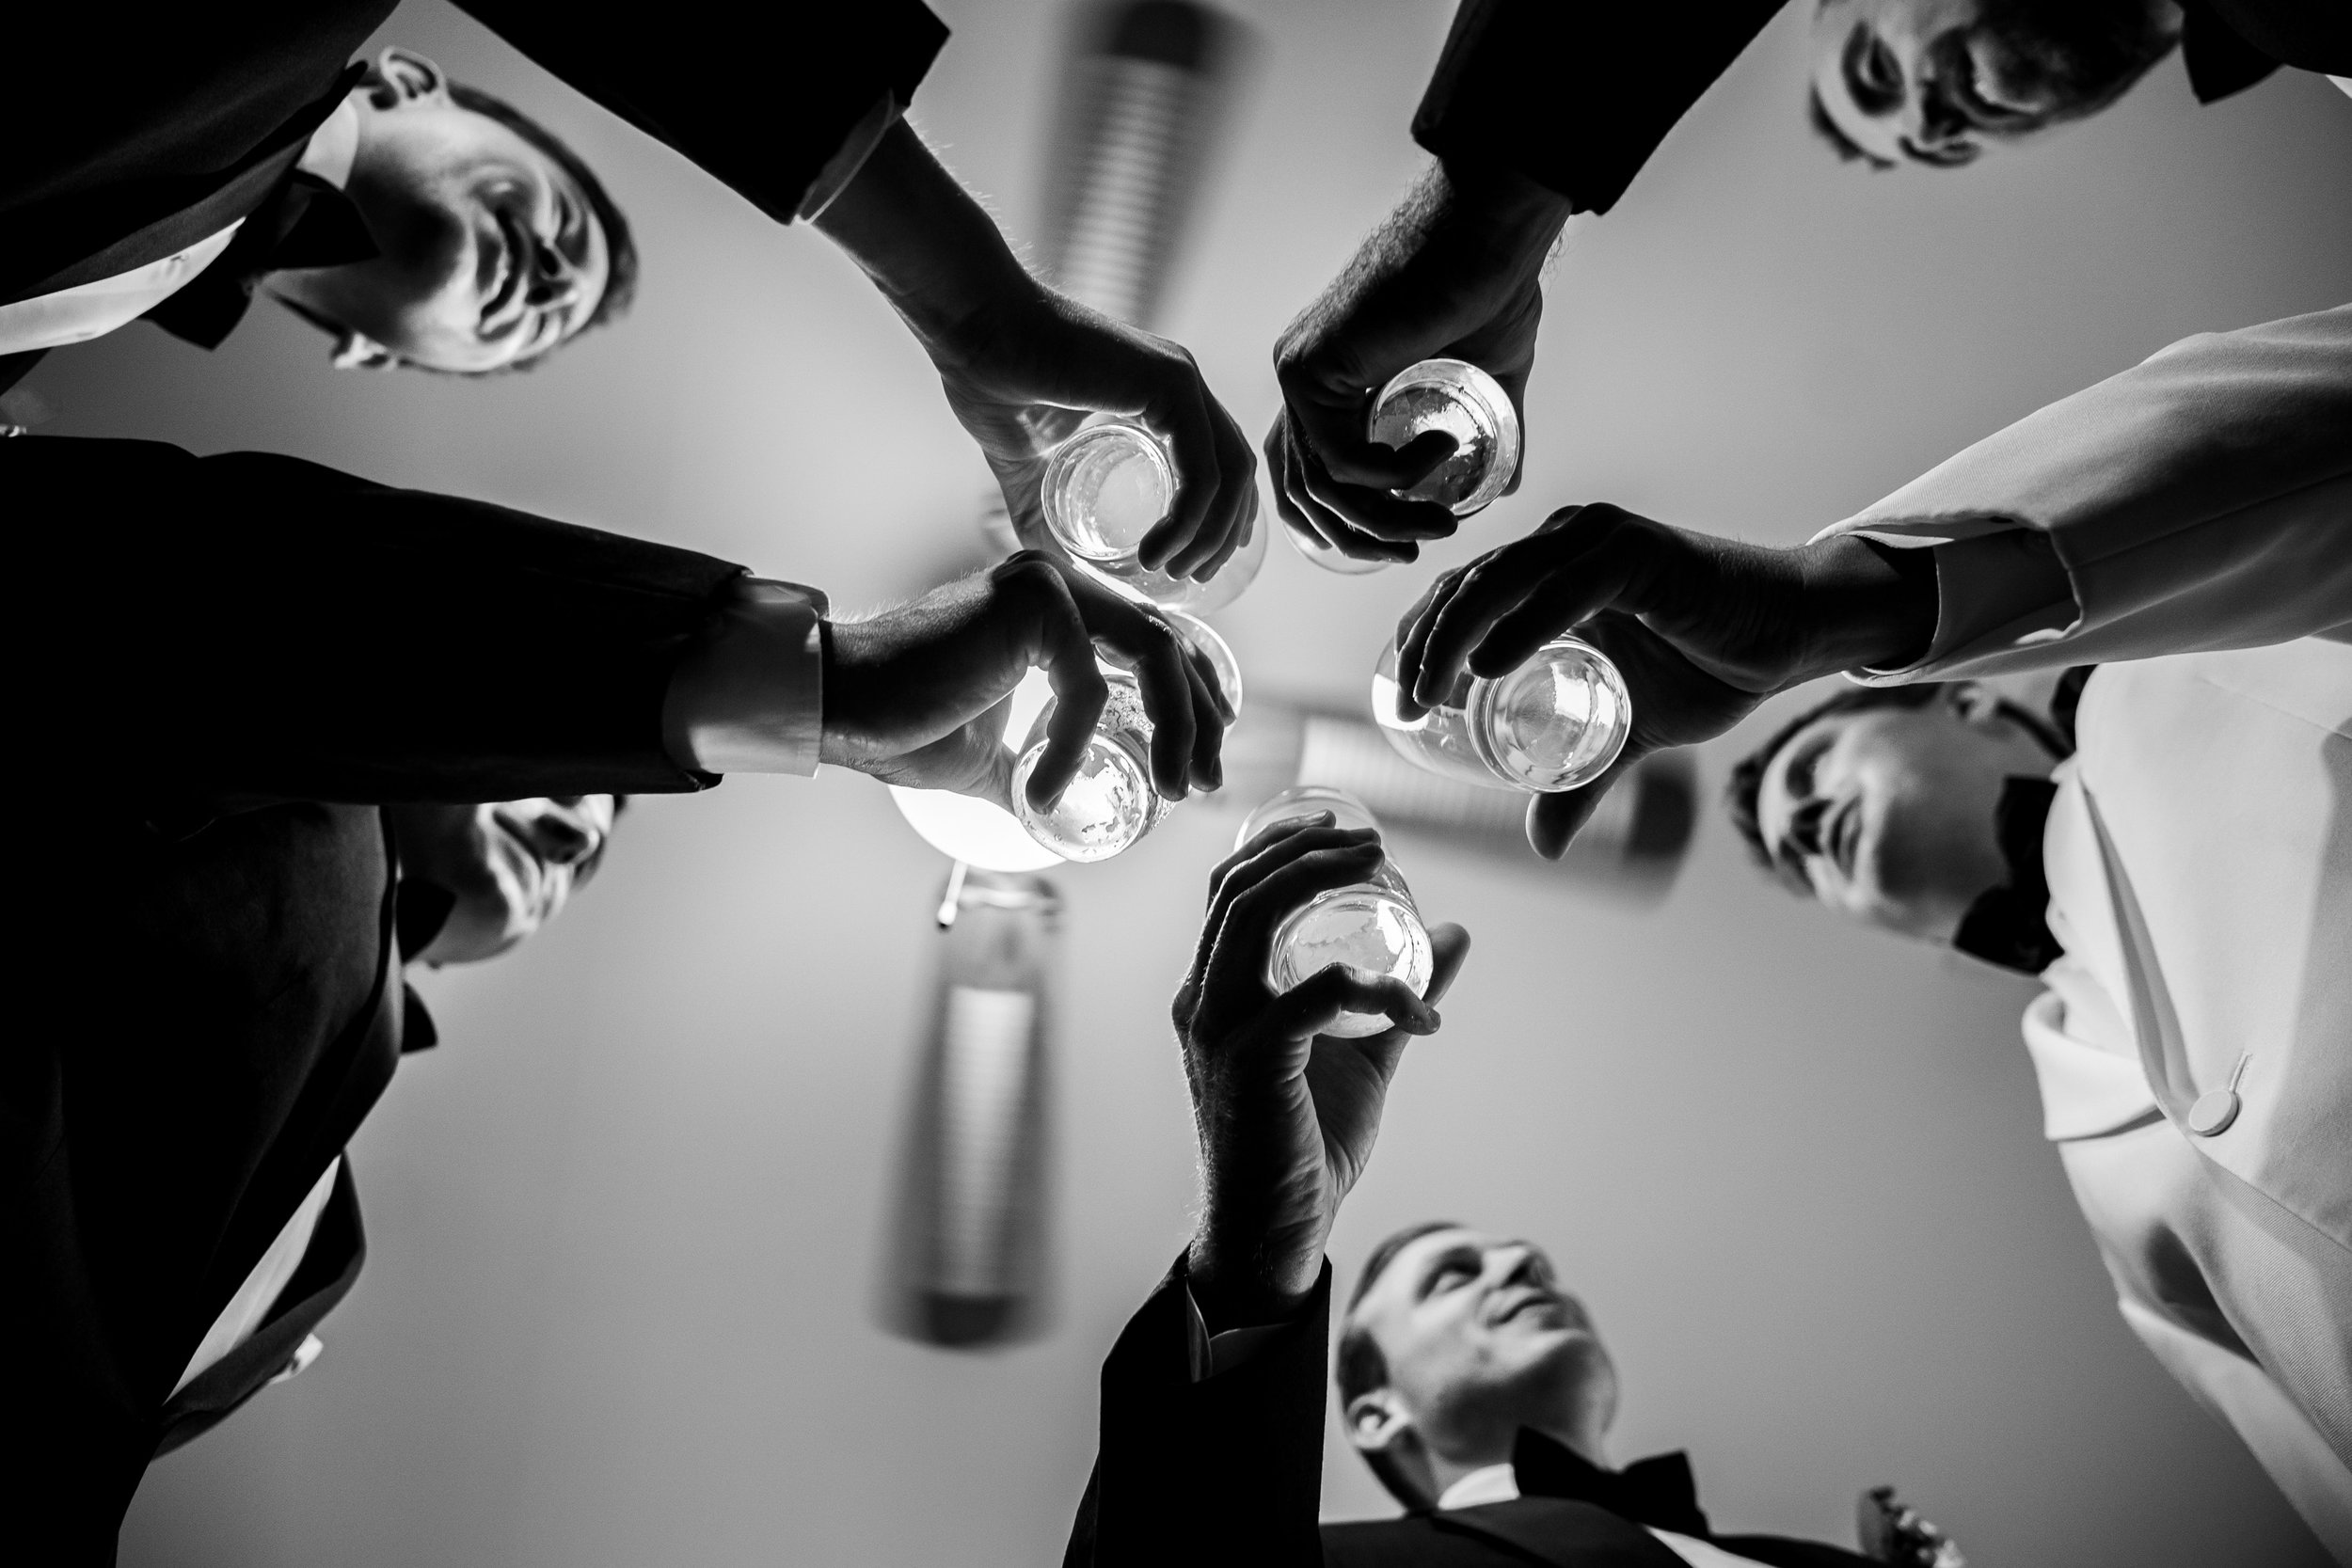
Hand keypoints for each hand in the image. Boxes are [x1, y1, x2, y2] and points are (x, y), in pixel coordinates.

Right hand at [822, 552, 1230, 807]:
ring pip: (1151, 653)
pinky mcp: (1033, 605)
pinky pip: (1087, 685)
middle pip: (1168, 643)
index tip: (1210, 756)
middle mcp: (1061, 581)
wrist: (840, 704)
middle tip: (1208, 782)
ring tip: (1171, 790)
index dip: (1196, 695)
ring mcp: (1050, 583)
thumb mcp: (992, 758)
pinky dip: (1075, 747)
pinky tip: (1045, 793)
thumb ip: (1037, 769)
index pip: (1155, 639)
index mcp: (1058, 606)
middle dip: (1201, 717)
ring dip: (1176, 727)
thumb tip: (1063, 817)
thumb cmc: (904, 724)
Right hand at [926, 281, 1257, 580]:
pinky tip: (1156, 552)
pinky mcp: (1170, 384)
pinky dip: (1187, 520)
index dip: (1221, 518)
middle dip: (1223, 534)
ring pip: (1229, 474)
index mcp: (1161, 394)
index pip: (1220, 462)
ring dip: (1210, 535)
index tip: (1197, 563)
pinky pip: (1202, 468)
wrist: (973, 333)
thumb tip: (1053, 570)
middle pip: (1235, 471)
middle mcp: (1181, 383)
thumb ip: (1044, 515)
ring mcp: (1181, 379)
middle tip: (1192, 579)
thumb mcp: (1026, 470)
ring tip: (1172, 573)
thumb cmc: (992, 383)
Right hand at [1174, 816, 1472, 1326]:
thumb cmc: (1306, 1143)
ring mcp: (1216, 1028)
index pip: (1226, 890)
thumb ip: (1396, 997)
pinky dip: (1377, 989)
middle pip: (1237, 888)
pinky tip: (1422, 1012)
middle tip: (1372, 844)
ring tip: (1384, 876)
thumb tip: (1452, 935)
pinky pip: (1316, 994)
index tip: (1343, 829)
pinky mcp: (1250, 1061)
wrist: (1274, 1232)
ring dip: (1319, 882)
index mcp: (1213, 991)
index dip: (1279, 844)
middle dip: (1306, 849)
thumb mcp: (1360, 1055)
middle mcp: (1201, 1000)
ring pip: (1253, 918)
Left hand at [1267, 161, 1569, 563]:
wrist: (1491, 227)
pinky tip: (1441, 449)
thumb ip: (1486, 432)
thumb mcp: (1488, 379)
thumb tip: (1503, 490)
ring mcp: (1300, 370)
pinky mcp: (1312, 366)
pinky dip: (1392, 474)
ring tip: (1441, 518)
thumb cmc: (1490, 284)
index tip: (1403, 545)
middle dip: (1361, 537)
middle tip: (1419, 550)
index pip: (1307, 473)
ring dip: (1384, 518)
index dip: (1344, 525)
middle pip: (1304, 489)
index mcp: (1330, 380)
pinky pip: (1338, 456)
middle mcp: (1303, 377)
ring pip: (1320, 483)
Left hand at [1393, 504, 1934, 857]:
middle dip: (1425, 643)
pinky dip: (1522, 625)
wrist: (1793, 638)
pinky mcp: (1640, 553)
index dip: (1422, 639)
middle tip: (1407, 705)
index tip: (1400, 700)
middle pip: (1469, 584)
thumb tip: (1542, 847)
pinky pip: (1565, 588)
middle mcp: (1565, 544)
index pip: (1462, 592)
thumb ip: (1580, 781)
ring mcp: (1599, 542)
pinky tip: (1488, 666)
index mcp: (1549, 571)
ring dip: (1456, 635)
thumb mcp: (1626, 737)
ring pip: (1503, 580)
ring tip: (1432, 691)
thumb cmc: (1712, 668)